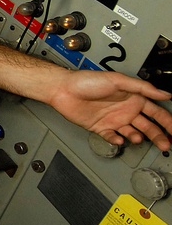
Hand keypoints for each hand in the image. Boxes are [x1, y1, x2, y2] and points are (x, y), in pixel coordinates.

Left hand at [48, 69, 171, 149]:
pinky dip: (117, 140)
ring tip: (138, 138)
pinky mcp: (101, 127)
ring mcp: (114, 119)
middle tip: (166, 144)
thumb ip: (142, 87)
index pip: (156, 111)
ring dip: (138, 138)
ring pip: (133, 133)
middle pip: (148, 126)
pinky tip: (119, 139)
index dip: (168, 121)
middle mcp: (125, 109)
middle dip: (159, 135)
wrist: (63, 89)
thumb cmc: (87, 80)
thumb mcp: (118, 80)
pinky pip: (113, 137)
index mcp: (133, 98)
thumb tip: (164, 93)